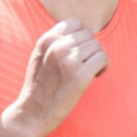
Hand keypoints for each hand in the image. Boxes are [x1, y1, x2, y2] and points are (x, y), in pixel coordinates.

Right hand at [5, 19, 107, 136]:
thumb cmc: (39, 86)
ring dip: (97, 58)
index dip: (81, 37)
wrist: (32, 112)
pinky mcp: (79, 77)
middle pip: (89, 35)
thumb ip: (56, 42)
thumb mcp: (40, 56)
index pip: (76, 23)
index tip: (78, 52)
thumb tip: (83, 32)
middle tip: (85, 65)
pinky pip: (102, 59)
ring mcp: (68, 61)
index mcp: (46, 40)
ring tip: (89, 71)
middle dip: (90, 50)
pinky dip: (103, 67)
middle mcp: (57, 47)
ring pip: (98, 46)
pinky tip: (95, 76)